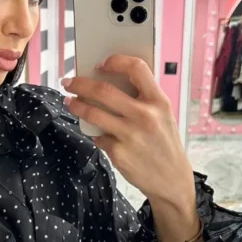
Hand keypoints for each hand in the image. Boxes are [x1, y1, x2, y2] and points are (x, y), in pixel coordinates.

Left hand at [62, 55, 199, 241]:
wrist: (172, 180)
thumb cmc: (164, 144)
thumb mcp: (163, 116)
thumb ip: (142, 99)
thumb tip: (107, 81)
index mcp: (159, 101)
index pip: (136, 68)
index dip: (116, 61)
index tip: (100, 64)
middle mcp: (145, 116)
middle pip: (103, 90)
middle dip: (80, 84)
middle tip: (69, 82)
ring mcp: (130, 135)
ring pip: (92, 113)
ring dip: (76, 105)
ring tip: (70, 102)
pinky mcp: (119, 153)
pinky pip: (98, 136)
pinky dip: (94, 133)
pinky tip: (96, 133)